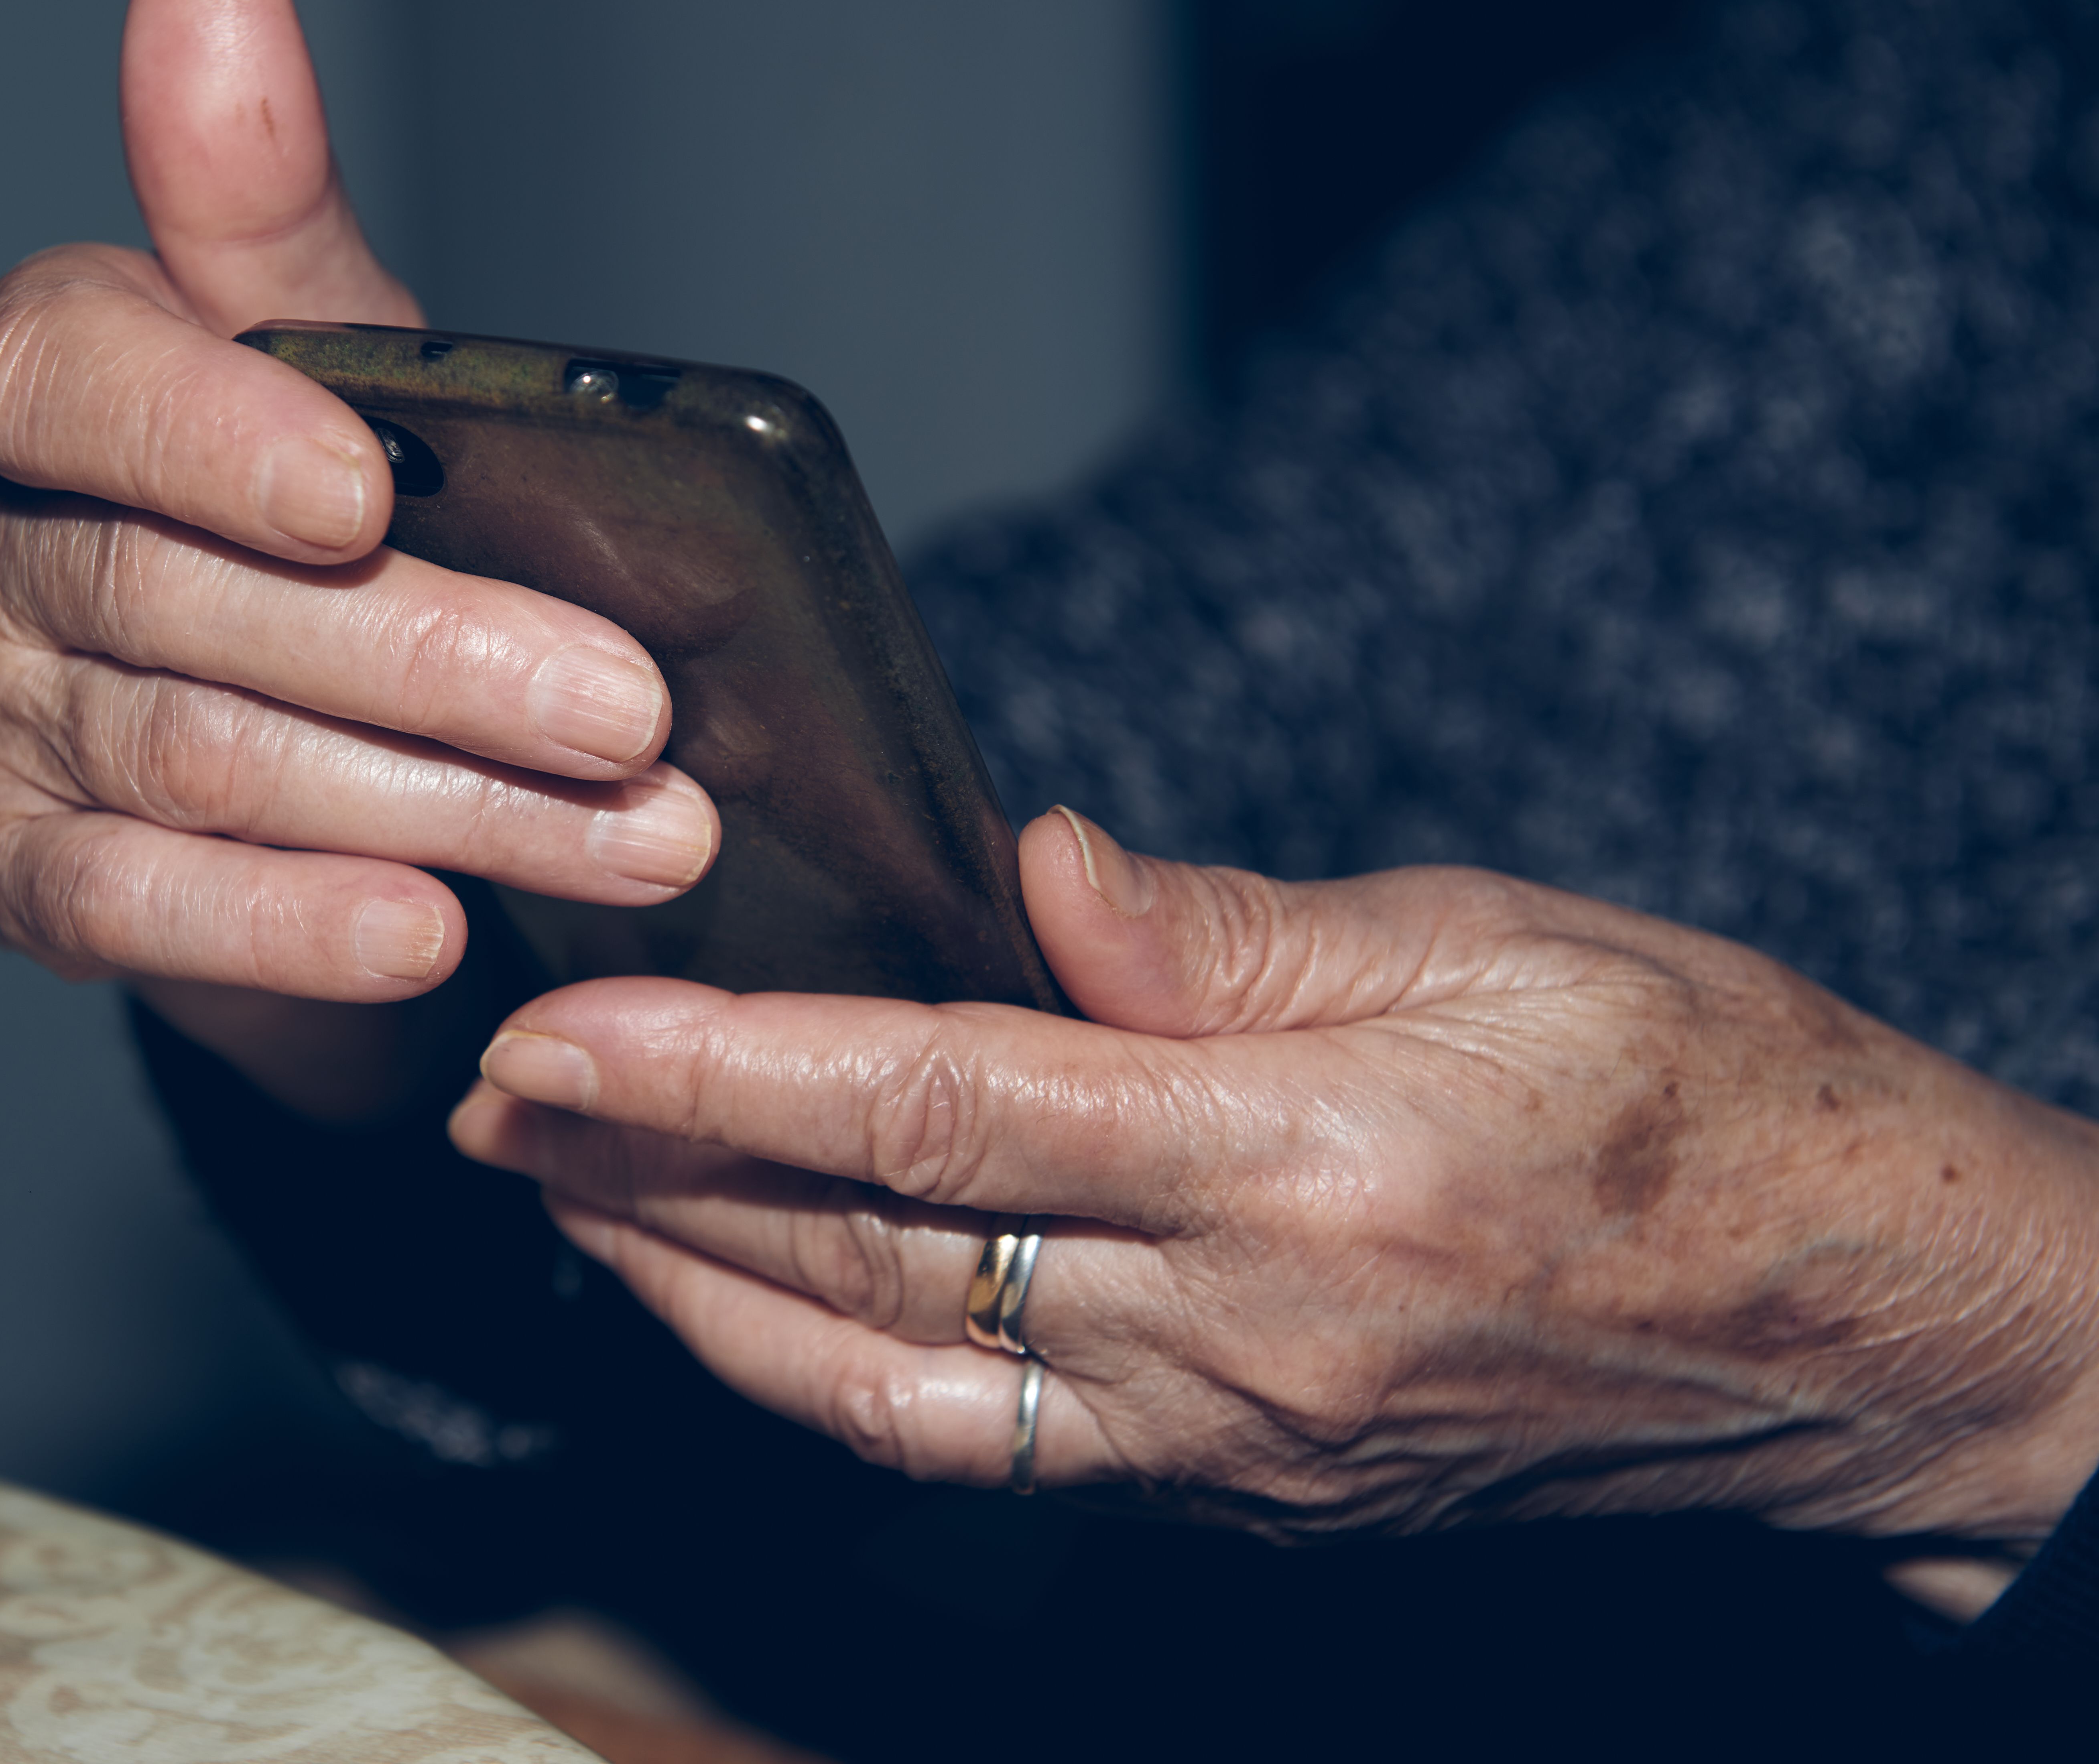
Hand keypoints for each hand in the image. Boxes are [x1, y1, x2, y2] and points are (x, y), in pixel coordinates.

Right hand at [0, 0, 717, 1111]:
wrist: (274, 726)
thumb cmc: (305, 515)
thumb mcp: (318, 356)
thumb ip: (259, 194)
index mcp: (30, 387)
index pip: (79, 378)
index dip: (217, 435)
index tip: (368, 490)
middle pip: (189, 601)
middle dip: (432, 660)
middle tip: (630, 710)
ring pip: (204, 760)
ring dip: (433, 801)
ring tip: (632, 831)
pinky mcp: (14, 873)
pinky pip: (141, 906)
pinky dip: (291, 926)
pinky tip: (426, 932)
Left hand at [453, 807, 2098, 1611]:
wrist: (1863, 1329)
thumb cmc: (1711, 1098)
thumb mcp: (1501, 945)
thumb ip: (1235, 928)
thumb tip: (1036, 871)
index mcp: (1310, 1157)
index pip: (934, 1106)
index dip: (719, 1072)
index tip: (560, 1031)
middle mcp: (1249, 1328)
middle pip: (872, 1259)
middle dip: (650, 1185)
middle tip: (497, 1107)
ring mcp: (1237, 1439)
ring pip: (892, 1387)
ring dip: (701, 1298)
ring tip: (568, 1207)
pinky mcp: (1245, 1489)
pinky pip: (990, 1448)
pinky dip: (837, 1375)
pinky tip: (749, 1303)